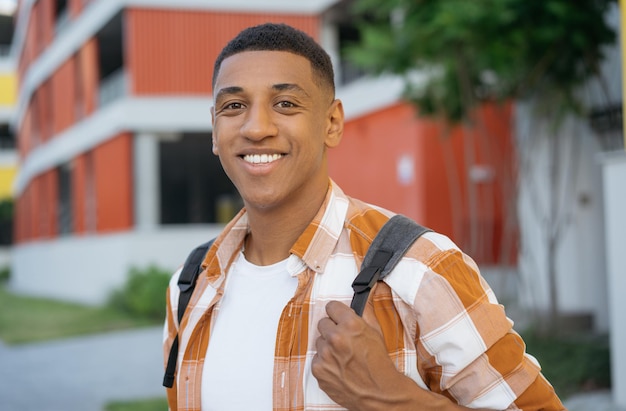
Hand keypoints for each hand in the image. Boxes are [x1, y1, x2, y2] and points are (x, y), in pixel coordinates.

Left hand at [311, 301, 473, 410]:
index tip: (340, 318)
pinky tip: (338, 367)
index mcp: (350, 324)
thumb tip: (367, 288)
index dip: (337, 313)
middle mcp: (335, 337)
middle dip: (332, 329)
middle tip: (344, 340)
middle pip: (323, 323)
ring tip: (343, 356)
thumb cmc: (379, 363)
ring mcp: (325, 354)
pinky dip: (325, 362)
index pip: (331, 307)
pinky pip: (316, 358)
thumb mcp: (376, 331)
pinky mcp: (318, 369)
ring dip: (328, 346)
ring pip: (319, 341)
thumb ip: (366, 309)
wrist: (379, 393)